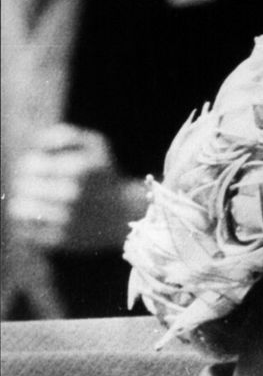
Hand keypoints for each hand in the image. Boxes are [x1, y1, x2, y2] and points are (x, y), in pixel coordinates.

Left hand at [7, 124, 147, 251]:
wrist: (129, 217)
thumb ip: (64, 135)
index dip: (30, 165)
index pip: (30, 165)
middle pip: (23, 186)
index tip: (40, 170)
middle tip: (37, 186)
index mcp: (79, 170)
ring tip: (34, 202)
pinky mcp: (63, 241)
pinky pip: (27, 233)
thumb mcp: (97, 145)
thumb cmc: (106, 177)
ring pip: (19, 209)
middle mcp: (72, 195)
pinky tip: (39, 220)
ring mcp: (67, 220)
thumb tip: (35, 144)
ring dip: (22, 204)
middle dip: (26, 184)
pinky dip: (27, 225)